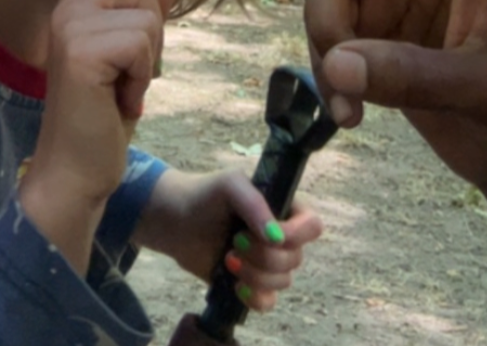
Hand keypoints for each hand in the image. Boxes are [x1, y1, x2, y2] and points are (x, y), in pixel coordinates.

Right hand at [25, 0, 176, 208]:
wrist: (78, 169)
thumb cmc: (104, 115)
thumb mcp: (132, 61)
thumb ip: (142, 17)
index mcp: (74, 4)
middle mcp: (66, 6)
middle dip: (152, 32)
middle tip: (127, 75)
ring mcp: (69, 23)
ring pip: (147, 15)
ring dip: (149, 61)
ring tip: (121, 89)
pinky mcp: (80, 48)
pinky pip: (142, 42)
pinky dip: (143, 77)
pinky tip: (118, 100)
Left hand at [137, 168, 322, 312]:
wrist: (174, 220)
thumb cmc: (204, 194)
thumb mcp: (229, 184)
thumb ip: (255, 204)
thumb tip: (278, 238)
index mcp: (282, 207)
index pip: (312, 226)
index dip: (297, 235)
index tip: (270, 235)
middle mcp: (280, 235)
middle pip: (296, 258)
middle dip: (265, 255)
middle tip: (235, 241)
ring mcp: (266, 261)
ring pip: (284, 281)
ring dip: (256, 274)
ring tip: (228, 258)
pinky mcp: (251, 283)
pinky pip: (270, 302)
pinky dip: (256, 298)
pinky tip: (236, 285)